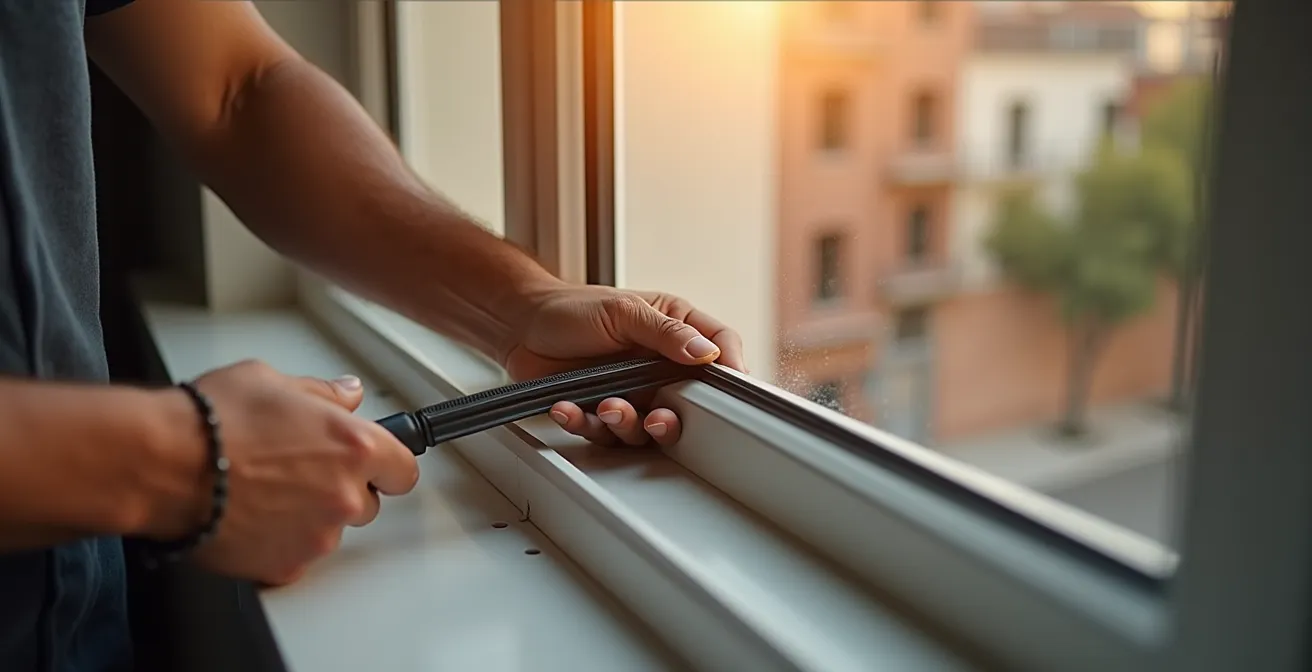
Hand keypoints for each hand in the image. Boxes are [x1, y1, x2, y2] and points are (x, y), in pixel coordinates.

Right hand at [177, 360, 418, 584]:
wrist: (161, 466)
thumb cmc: (210, 422)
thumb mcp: (272, 382)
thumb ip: (322, 393)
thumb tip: (345, 394)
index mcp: (353, 447)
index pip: (403, 468)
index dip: (386, 464)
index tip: (376, 465)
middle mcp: (343, 496)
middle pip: (367, 503)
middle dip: (341, 490)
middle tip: (298, 472)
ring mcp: (316, 536)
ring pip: (329, 530)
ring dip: (309, 517)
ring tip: (263, 492)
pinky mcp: (284, 566)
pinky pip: (294, 555)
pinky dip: (278, 542)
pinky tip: (249, 517)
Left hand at [502, 286, 745, 446]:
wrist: (521, 325)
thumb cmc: (571, 308)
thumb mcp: (623, 311)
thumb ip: (666, 333)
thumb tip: (706, 352)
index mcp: (674, 330)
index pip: (720, 348)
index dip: (730, 369)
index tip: (728, 389)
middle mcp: (658, 366)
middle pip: (688, 404)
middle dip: (673, 419)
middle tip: (658, 419)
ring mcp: (632, 392)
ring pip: (645, 427)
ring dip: (626, 423)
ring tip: (605, 407)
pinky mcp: (601, 412)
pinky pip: (603, 433)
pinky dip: (585, 424)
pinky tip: (569, 409)